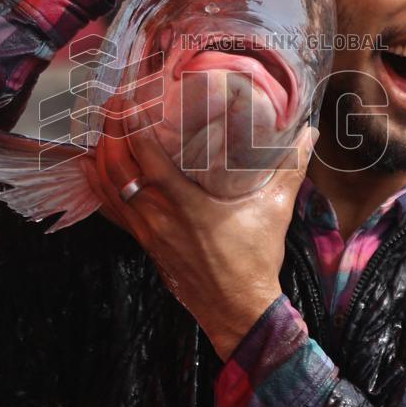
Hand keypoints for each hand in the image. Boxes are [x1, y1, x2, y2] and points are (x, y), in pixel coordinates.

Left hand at [85, 99, 318, 359]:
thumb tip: (308, 134)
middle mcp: (157, 215)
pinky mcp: (143, 244)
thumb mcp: (275, 210)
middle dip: (110, 131)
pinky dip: (100, 185)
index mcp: (185, 203)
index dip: (132, 123)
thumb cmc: (254, 260)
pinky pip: (111, 210)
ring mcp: (146, 232)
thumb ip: (290, 167)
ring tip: (106, 127)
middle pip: (117, 166)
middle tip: (114, 103)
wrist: (237, 310)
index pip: (146, 155)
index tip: (130, 96)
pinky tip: (97, 168)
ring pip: (108, 187)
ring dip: (102, 154)